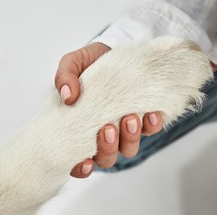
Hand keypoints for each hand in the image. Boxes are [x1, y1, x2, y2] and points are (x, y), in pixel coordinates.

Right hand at [54, 42, 163, 177]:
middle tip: (108, 128)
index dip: (80, 168)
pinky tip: (150, 113)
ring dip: (130, 138)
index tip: (85, 160)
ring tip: (130, 118)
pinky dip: (152, 125)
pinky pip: (152, 131)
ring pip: (128, 149)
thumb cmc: (90, 63)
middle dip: (108, 148)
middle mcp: (103, 136)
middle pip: (106, 159)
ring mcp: (125, 130)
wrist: (113, 49)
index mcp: (80, 129)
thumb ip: (64, 77)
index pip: (77, 161)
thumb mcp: (72, 64)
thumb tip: (68, 97)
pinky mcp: (145, 119)